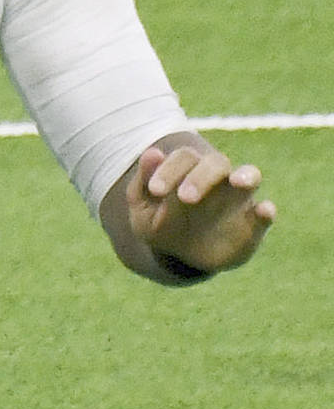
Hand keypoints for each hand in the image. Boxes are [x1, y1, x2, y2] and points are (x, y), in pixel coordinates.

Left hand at [123, 141, 275, 275]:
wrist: (179, 255)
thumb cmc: (160, 225)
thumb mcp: (143, 210)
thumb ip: (142, 183)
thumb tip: (151, 152)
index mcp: (188, 170)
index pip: (184, 157)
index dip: (169, 169)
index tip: (155, 190)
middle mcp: (216, 178)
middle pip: (216, 162)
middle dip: (200, 177)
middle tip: (185, 198)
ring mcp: (238, 199)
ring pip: (250, 175)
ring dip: (246, 175)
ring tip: (239, 182)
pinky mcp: (253, 223)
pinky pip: (265, 212)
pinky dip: (266, 211)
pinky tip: (264, 210)